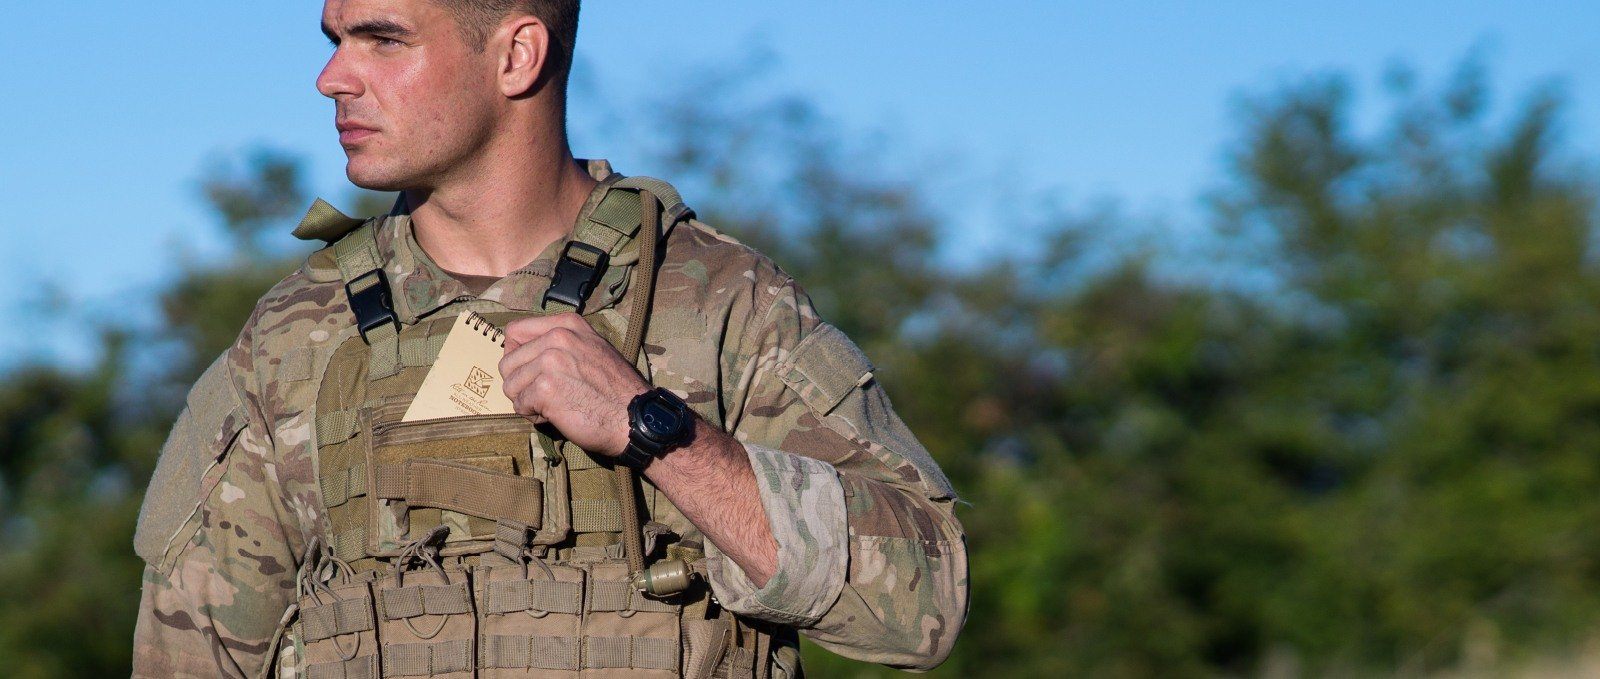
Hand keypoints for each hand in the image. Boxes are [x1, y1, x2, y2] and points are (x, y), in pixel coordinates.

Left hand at [498, 313, 649, 456]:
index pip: (514, 331)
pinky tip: (554, 417)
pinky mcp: (546, 389)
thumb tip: (523, 351)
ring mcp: (550, 362)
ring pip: (510, 385)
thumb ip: (561, 343)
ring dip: (526, 401)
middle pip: (507, 362)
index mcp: (567, 325)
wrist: (634, 416)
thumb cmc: (615, 389)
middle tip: (543, 396)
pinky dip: (533, 416)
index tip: (528, 370)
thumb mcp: (592, 348)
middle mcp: (557, 337)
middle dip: (521, 384)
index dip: (515, 355)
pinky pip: (520, 405)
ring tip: (550, 407)